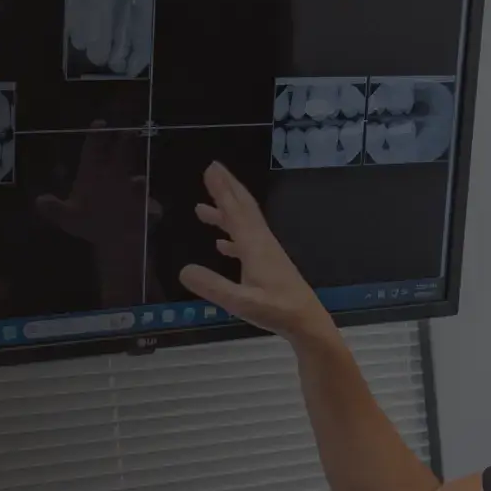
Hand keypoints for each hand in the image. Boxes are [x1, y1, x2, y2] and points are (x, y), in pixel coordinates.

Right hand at [181, 161, 331, 339]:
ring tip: (202, 208)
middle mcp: (261, 243)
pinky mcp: (269, 264)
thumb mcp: (241, 302)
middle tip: (213, 169)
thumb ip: (212, 287)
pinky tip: (221, 244)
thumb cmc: (276, 310)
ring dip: (225, 213)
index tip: (211, 168)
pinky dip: (232, 236)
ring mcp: (266, 253)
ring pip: (244, 224)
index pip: (234, 212)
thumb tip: (184, 270)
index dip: (222, 190)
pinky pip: (247, 241)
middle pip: (243, 209)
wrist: (307, 321)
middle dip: (228, 188)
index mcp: (254, 246)